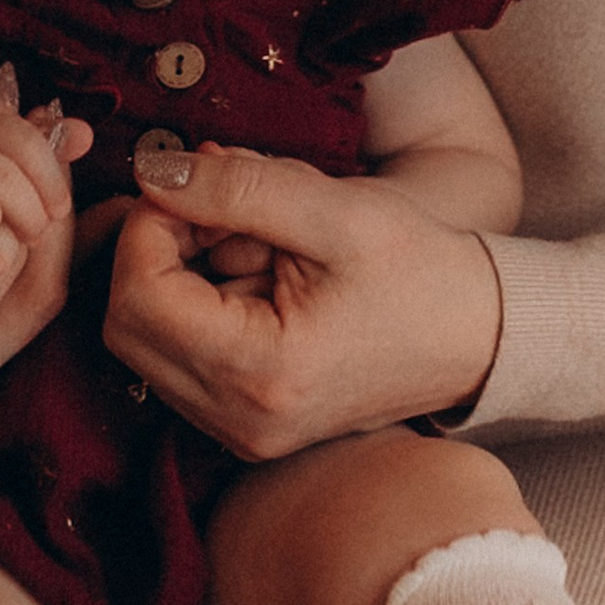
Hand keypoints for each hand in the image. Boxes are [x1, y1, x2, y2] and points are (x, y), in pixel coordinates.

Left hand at [101, 145, 502, 459]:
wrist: (478, 336)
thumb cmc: (419, 271)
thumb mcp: (334, 210)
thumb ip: (237, 188)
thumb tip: (153, 173)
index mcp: (261, 375)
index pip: (137, 297)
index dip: (146, 226)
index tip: (192, 183)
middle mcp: (238, 421)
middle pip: (126, 326)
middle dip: (153, 250)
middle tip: (210, 204)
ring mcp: (238, 432)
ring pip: (147, 342)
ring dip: (175, 276)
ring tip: (249, 236)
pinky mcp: (245, 423)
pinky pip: (179, 359)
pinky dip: (196, 304)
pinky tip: (253, 271)